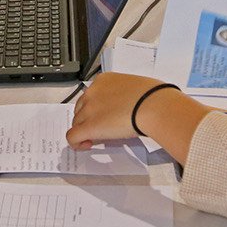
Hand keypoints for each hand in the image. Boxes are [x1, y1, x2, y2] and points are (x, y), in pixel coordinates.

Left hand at [68, 74, 209, 163]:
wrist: (153, 105)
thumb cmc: (152, 97)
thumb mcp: (135, 88)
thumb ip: (125, 95)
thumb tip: (129, 106)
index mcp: (104, 80)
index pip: (91, 95)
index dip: (95, 108)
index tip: (102, 115)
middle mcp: (93, 92)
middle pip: (81, 109)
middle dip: (88, 120)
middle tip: (101, 129)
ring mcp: (89, 109)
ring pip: (77, 123)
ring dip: (84, 131)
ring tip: (97, 138)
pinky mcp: (89, 126)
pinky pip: (73, 137)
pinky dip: (76, 143)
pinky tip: (86, 145)